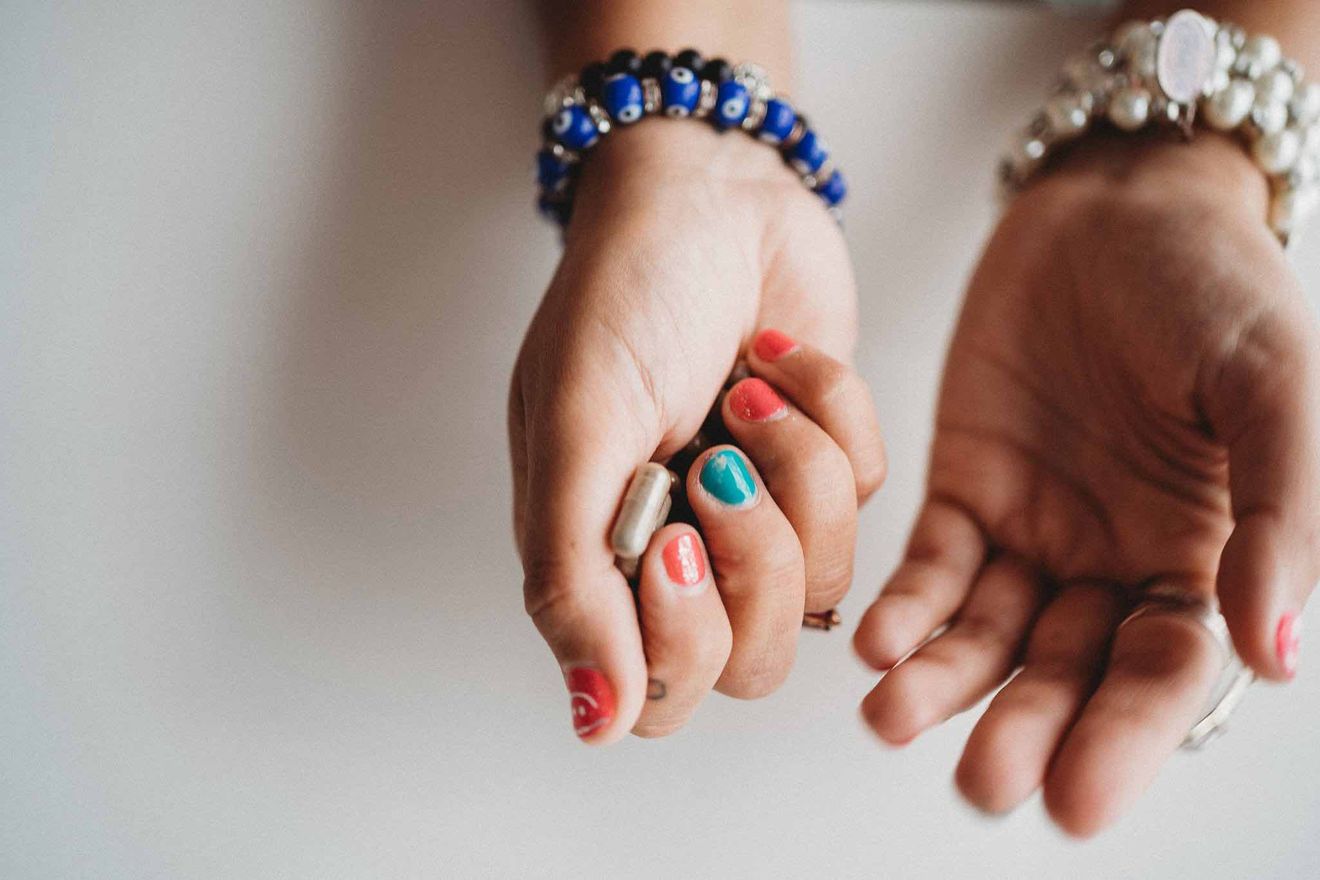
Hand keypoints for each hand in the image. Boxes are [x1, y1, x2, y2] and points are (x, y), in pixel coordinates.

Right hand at [511, 123, 884, 741]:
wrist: (706, 190)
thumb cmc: (620, 298)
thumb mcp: (575, 430)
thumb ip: (572, 578)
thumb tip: (596, 720)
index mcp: (600, 560)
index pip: (657, 693)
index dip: (681, 641)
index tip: (677, 540)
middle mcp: (681, 555)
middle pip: (751, 659)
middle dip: (755, 555)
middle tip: (719, 459)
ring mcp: (760, 514)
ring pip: (822, 583)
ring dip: (795, 472)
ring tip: (747, 388)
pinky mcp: (828, 466)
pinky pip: (867, 497)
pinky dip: (831, 416)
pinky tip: (778, 358)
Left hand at [852, 134, 1319, 834]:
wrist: (1114, 205)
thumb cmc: (1212, 284)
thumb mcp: (1268, 386)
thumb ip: (1281, 513)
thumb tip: (1275, 654)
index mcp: (1198, 554)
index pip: (1161, 671)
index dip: (1123, 740)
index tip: (1076, 804)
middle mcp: (1111, 559)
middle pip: (1064, 670)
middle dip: (1023, 728)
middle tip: (981, 782)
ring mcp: (1033, 526)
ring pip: (984, 631)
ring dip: (940, 681)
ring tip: (890, 719)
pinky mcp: (964, 485)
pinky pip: (933, 561)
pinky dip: (904, 604)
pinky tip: (875, 640)